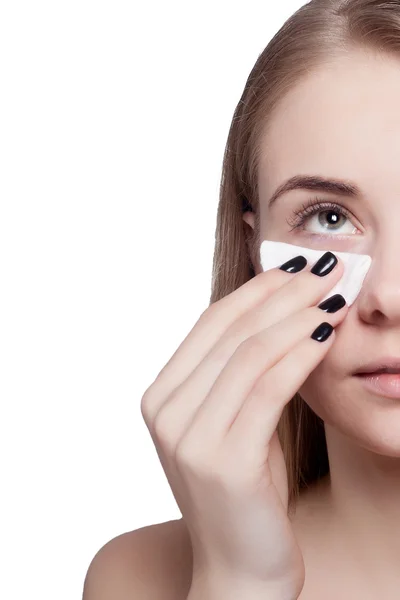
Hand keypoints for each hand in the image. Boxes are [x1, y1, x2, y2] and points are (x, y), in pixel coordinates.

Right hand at [141, 252, 346, 599]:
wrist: (240, 570)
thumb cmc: (247, 492)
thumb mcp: (238, 420)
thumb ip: (245, 371)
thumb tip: (284, 307)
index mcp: (162, 395)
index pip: (211, 324)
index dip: (256, 290)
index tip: (295, 266)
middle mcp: (165, 411)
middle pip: (230, 332)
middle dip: (282, 294)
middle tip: (324, 269)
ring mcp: (188, 437)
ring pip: (249, 355)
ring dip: (296, 318)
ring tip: (334, 296)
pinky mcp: (222, 461)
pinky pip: (266, 390)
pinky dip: (300, 356)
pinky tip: (327, 335)